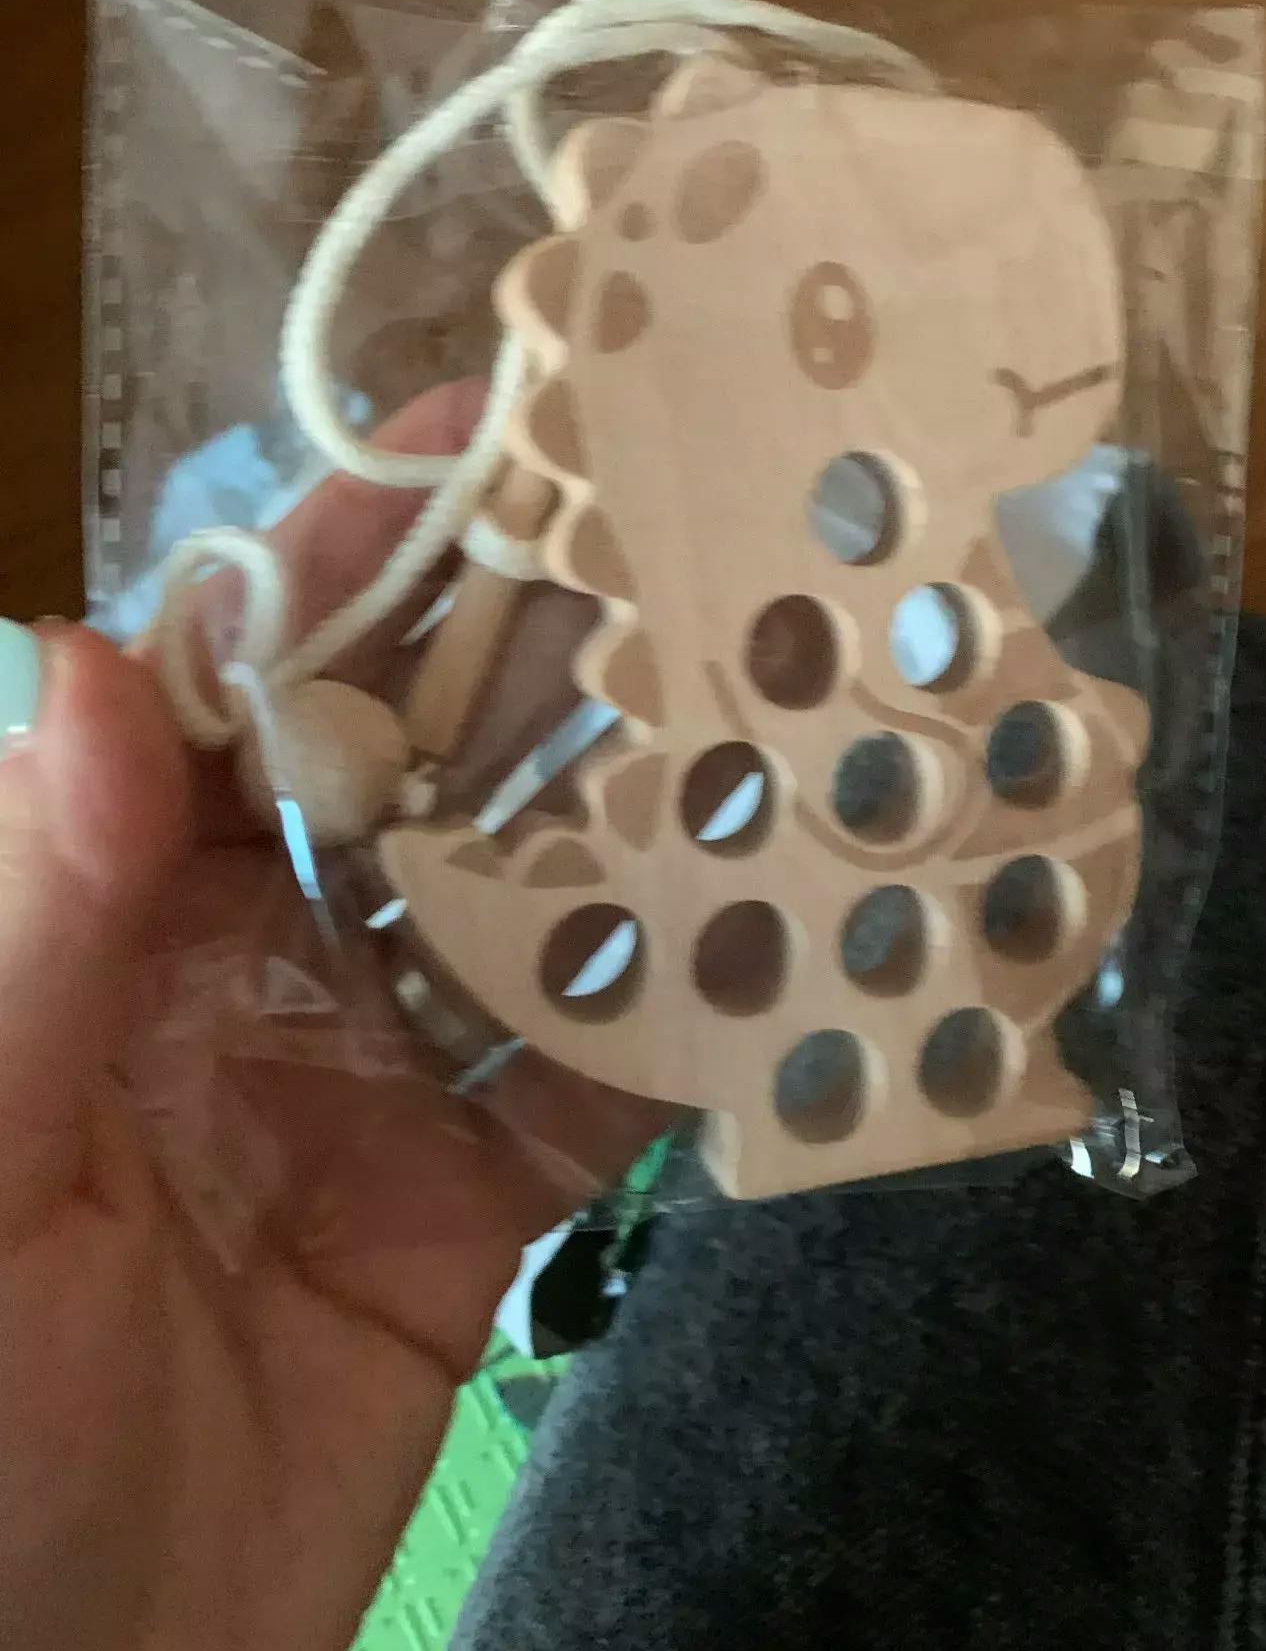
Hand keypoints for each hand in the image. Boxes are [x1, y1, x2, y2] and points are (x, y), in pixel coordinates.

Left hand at [0, 389, 662, 1650]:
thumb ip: (36, 915)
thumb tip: (94, 652)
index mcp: (107, 918)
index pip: (232, 701)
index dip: (339, 572)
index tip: (474, 456)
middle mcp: (248, 969)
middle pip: (408, 779)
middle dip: (531, 666)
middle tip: (690, 556)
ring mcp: (370, 1086)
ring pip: (523, 913)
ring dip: (636, 823)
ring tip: (775, 710)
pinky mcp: (468, 1215)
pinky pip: (590, 1092)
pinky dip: (686, 1021)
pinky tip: (784, 939)